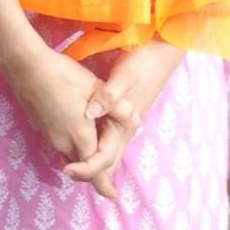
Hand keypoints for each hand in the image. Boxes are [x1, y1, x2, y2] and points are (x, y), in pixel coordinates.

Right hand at [4, 44, 135, 193]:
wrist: (26, 67)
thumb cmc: (63, 76)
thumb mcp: (94, 88)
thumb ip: (115, 107)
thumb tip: (135, 120)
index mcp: (79, 135)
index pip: (95, 169)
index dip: (105, 185)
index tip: (114, 197)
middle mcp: (63, 142)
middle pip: (84, 166)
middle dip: (97, 171)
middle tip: (110, 178)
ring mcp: (51, 136)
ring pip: (73, 156)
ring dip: (86, 158)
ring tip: (99, 149)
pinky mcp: (44, 127)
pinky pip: (64, 145)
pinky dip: (76, 146)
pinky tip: (82, 130)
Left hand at [63, 39, 182, 199]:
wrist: (162, 53)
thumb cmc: (143, 63)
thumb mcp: (124, 76)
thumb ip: (108, 95)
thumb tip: (89, 113)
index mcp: (124, 125)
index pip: (104, 158)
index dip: (86, 169)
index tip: (66, 168)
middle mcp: (126, 129)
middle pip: (108, 162)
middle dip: (92, 176)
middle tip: (69, 176)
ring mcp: (126, 123)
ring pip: (110, 153)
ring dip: (96, 166)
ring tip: (76, 171)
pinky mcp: (124, 116)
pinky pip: (110, 141)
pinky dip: (99, 150)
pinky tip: (89, 146)